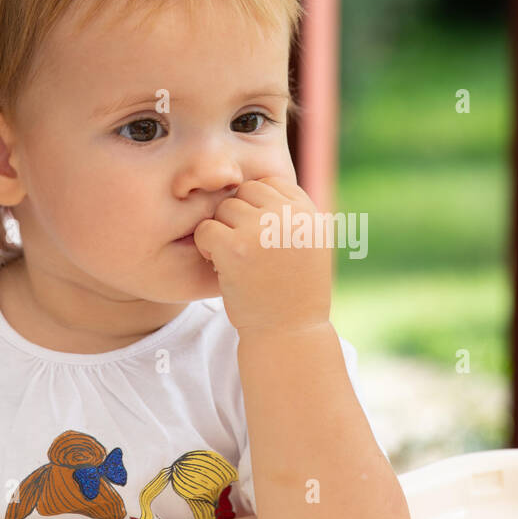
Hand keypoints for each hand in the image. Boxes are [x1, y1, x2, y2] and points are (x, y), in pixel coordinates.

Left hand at [192, 177, 331, 334]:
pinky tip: (220, 265)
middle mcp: (290, 216)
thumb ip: (292, 215)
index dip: (257, 208)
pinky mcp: (237, 248)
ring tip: (235, 260)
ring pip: (224, 209)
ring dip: (222, 232)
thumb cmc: (295, 293)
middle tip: (244, 250)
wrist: (289, 334)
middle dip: (238, 218)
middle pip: (245, 193)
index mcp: (310, 213)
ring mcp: (263, 230)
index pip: (271, 184)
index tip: (259, 237)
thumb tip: (255, 184)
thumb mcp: (310, 246)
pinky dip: (207, 247)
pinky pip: (206, 229)